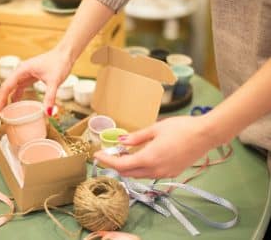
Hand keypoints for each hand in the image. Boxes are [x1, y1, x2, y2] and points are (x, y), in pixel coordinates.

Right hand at [0, 47, 71, 112]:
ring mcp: (26, 73)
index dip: (1, 99)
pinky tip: (18, 104)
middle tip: (0, 114)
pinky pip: (21, 87)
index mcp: (22, 70)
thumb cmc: (59, 63)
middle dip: (3, 100)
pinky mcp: (31, 76)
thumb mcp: (54, 81)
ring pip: (13, 87)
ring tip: (7, 111)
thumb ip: (50, 97)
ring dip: (9, 98)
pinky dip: (18, 95)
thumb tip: (48, 112)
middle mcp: (21, 71)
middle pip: (7, 87)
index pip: (6, 86)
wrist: (66, 54)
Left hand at [94, 115, 223, 178]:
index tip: (97, 156)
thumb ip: (137, 137)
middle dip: (116, 165)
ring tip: (122, 154)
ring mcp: (165, 173)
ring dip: (128, 168)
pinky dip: (140, 168)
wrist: (206, 135)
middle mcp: (156, 170)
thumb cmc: (181, 128)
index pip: (122, 165)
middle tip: (109, 154)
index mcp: (150, 158)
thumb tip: (121, 141)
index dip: (107, 161)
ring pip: (139, 175)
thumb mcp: (156, 129)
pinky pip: (150, 174)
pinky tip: (140, 157)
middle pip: (129, 173)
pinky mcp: (172, 173)